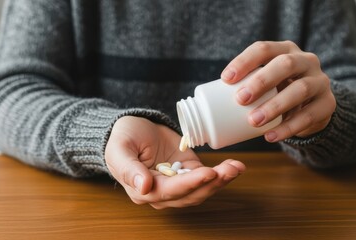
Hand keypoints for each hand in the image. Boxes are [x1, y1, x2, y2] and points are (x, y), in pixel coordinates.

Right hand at [105, 116, 245, 208]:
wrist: (132, 127)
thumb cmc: (122, 139)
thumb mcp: (119, 149)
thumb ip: (129, 169)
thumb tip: (144, 188)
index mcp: (143, 191)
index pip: (169, 191)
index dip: (190, 184)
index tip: (207, 173)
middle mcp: (163, 193)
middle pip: (191, 194)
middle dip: (212, 183)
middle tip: (229, 169)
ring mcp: (178, 183)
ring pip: (202, 189)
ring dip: (221, 180)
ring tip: (236, 167)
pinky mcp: (189, 171)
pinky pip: (207, 178)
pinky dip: (222, 174)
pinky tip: (234, 166)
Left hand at [221, 41, 335, 141]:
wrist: (313, 107)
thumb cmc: (279, 92)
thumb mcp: (267, 82)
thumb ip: (247, 85)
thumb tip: (208, 104)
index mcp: (285, 50)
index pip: (264, 49)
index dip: (244, 61)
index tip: (225, 79)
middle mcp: (306, 61)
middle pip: (285, 64)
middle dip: (261, 80)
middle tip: (240, 98)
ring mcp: (320, 81)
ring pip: (300, 89)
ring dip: (274, 106)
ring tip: (253, 121)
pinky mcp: (327, 104)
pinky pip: (309, 115)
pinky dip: (288, 127)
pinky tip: (270, 136)